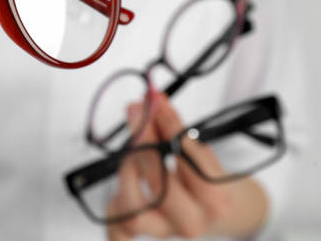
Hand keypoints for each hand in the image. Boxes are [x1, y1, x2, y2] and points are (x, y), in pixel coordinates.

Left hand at [106, 94, 268, 240]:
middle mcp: (191, 222)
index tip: (157, 101)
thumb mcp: (202, 154)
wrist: (216, 214)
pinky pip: (118, 232)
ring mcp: (164, 231)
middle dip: (144, 144)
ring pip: (134, 209)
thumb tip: (154, 100)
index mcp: (215, 201)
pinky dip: (112, 218)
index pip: (191, 161)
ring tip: (128, 147)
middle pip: (161, 187)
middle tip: (136, 111)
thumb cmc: (205, 178)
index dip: (170, 127)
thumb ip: (176, 129)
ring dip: (127, 171)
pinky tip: (114, 194)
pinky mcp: (141, 234)